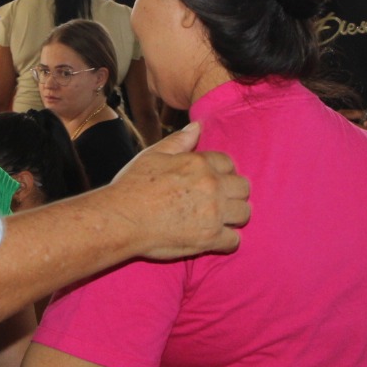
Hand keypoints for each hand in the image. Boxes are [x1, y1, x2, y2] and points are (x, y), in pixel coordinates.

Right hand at [110, 123, 249, 258]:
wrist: (121, 219)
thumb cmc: (132, 186)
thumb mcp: (153, 155)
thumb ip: (179, 141)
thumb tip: (198, 126)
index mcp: (200, 163)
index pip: (229, 163)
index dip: (221, 172)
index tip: (212, 181)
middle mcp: (212, 186)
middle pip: (243, 188)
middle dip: (233, 193)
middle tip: (218, 201)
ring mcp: (213, 213)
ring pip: (244, 213)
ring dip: (234, 216)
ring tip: (218, 219)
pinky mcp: (210, 238)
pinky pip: (234, 240)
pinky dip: (226, 241)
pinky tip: (213, 238)